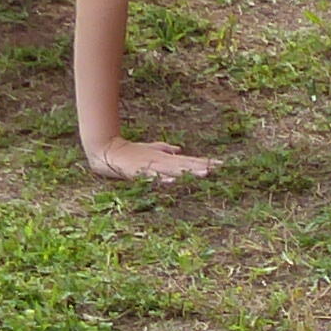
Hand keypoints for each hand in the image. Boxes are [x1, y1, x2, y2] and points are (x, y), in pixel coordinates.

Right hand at [88, 140, 213, 180]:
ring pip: (174, 169)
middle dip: (202, 166)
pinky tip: (174, 181)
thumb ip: (166, 150)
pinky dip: (163, 178)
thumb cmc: (132, 153)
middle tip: (219, 167)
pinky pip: (153, 176)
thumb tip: (180, 150)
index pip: (190, 161)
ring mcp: (151, 166)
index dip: (205, 162)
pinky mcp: (140, 172)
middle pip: (186, 164)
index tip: (221, 164)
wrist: (108, 152)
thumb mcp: (152, 150)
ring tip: (204, 173)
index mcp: (166, 159)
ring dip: (189, 171)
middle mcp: (162, 162)